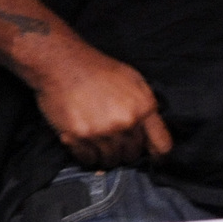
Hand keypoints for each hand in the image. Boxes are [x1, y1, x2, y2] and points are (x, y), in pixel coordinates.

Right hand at [30, 41, 171, 168]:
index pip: (162, 145)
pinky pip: (87, 159)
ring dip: (103, 154)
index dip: (157, 155)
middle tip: (111, 139)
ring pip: (110, 160)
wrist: (60, 61)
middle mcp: (126, 121)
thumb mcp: (133, 79)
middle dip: (124, 150)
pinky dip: (85, 154)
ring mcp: (103, 130)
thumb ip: (146, 106)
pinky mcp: (79, 136)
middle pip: (133, 155)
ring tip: (95, 139)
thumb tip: (150, 132)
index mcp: (143, 106)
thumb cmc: (96, 68)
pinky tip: (81, 140)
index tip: (150, 157)